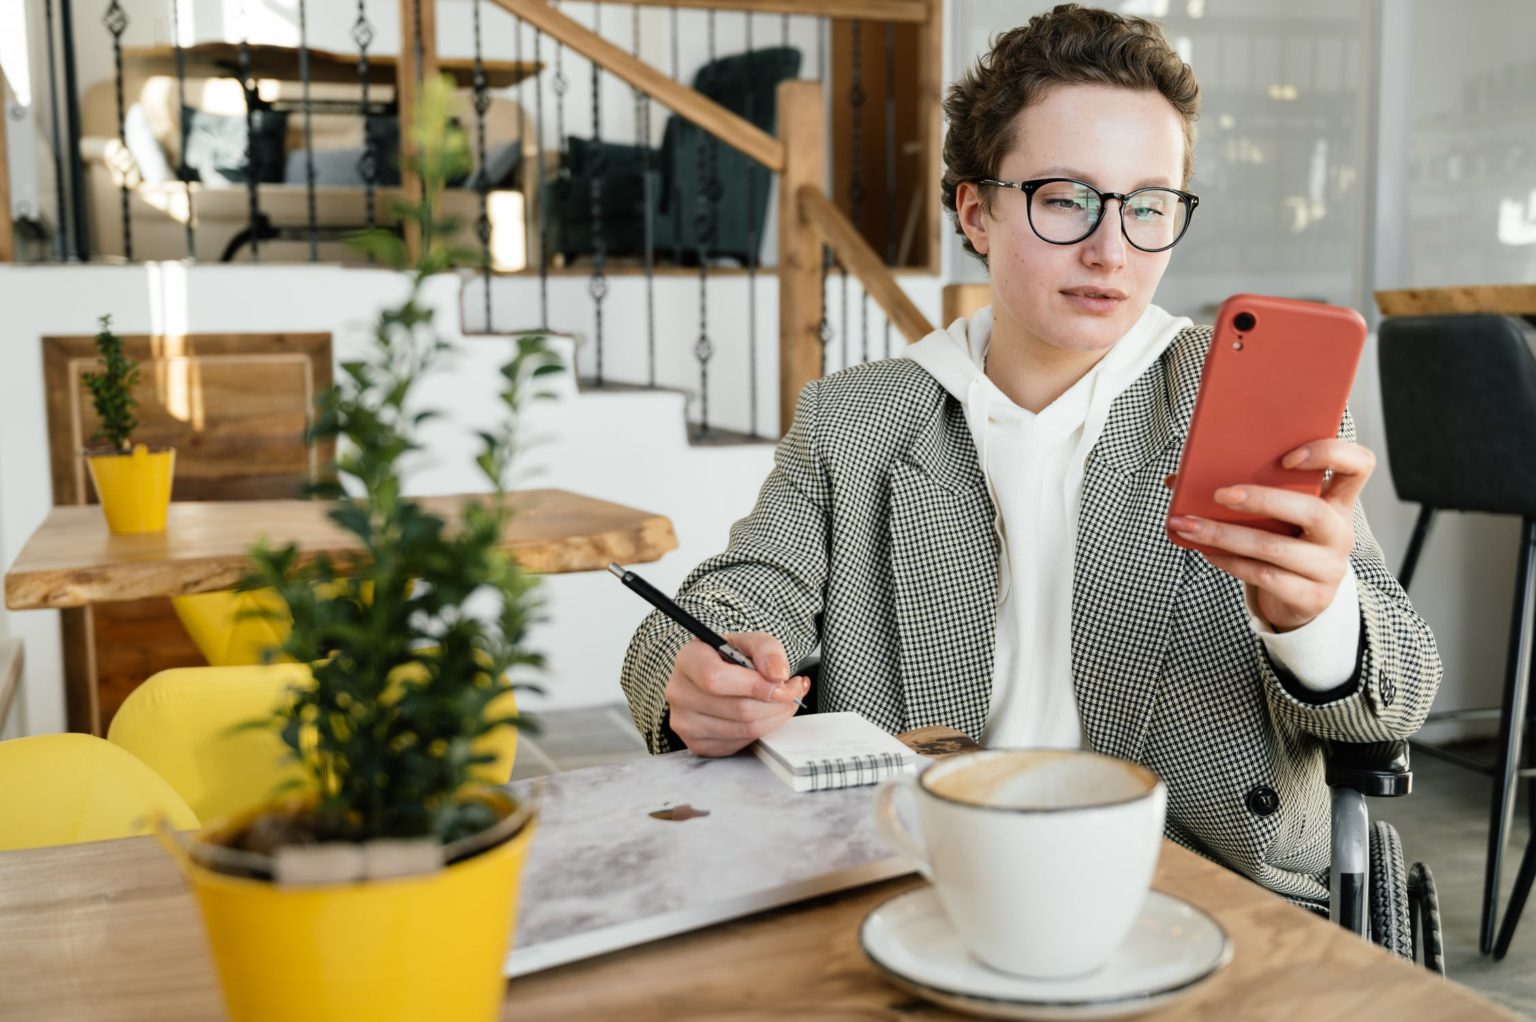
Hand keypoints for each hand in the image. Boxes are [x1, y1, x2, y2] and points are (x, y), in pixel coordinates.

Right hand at [665, 631, 809, 756]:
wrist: (717, 677)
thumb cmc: (731, 659)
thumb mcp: (750, 642)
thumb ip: (767, 650)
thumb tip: (777, 675)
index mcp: (688, 658)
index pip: (716, 678)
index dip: (755, 685)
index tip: (783, 683)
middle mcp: (679, 691)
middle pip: (737, 708)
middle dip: (775, 703)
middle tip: (792, 691)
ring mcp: (684, 722)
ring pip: (742, 729)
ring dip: (773, 718)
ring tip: (783, 701)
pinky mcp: (696, 744)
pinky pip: (739, 743)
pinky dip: (760, 731)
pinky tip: (764, 715)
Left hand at [1168, 439, 1374, 631]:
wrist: (1298, 599)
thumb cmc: (1281, 541)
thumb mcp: (1273, 515)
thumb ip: (1243, 488)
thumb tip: (1176, 479)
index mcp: (1337, 500)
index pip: (1358, 465)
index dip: (1330, 454)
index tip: (1287, 457)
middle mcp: (1340, 532)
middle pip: (1313, 511)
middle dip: (1262, 500)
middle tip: (1220, 494)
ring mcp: (1330, 568)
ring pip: (1276, 549)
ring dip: (1225, 535)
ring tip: (1187, 525)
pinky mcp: (1311, 597)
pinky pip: (1265, 577)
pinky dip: (1229, 561)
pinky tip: (1205, 551)